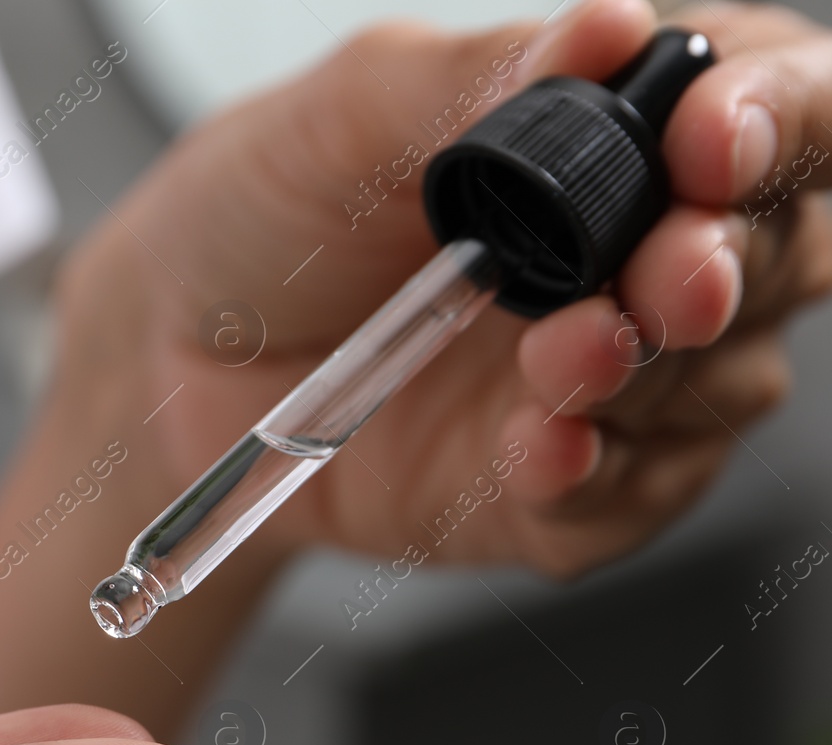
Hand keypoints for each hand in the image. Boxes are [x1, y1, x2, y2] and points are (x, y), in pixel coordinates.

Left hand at [62, 0, 830, 576]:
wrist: (166, 347)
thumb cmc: (259, 208)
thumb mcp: (343, 120)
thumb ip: (470, 85)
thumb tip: (613, 27)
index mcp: (614, 139)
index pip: (772, 112)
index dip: (778, 122)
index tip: (711, 141)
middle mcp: (633, 260)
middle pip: (779, 261)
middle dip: (729, 269)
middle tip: (666, 278)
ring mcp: (600, 385)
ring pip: (719, 391)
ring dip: (653, 379)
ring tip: (561, 362)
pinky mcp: (545, 493)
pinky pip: (617, 504)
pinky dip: (590, 482)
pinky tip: (537, 454)